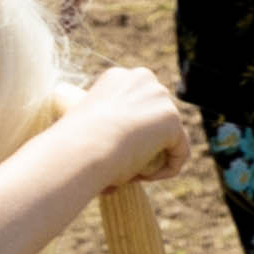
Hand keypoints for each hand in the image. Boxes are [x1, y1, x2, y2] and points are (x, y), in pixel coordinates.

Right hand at [62, 60, 193, 186]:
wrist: (80, 149)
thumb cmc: (74, 144)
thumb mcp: (87, 127)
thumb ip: (108, 125)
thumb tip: (118, 141)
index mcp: (118, 76)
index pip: (138, 104)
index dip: (128, 132)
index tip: (112, 151)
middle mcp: (143, 78)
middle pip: (157, 116)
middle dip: (146, 142)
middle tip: (123, 164)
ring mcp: (160, 97)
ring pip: (169, 135)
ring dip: (156, 156)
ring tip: (131, 172)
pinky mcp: (172, 119)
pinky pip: (180, 151)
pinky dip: (167, 168)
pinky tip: (144, 177)